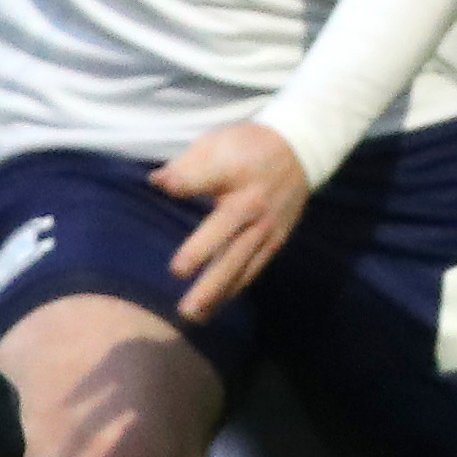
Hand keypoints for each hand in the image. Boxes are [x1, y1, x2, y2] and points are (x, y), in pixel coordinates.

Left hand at [151, 121, 311, 320]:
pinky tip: (214, 306)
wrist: (299, 150)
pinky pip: (253, 268)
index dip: (183, 181)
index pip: (204, 177)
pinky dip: (234, 288)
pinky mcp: (275, 240)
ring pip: (240, 262)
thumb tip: (157, 182)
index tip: (162, 185)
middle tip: (178, 279)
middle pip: (227, 236)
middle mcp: (253, 205)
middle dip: (203, 260)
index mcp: (235, 173)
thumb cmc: (246, 146)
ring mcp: (266, 227)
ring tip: (192, 313)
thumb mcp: (216, 142)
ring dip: (217, 289)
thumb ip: (187, 166)